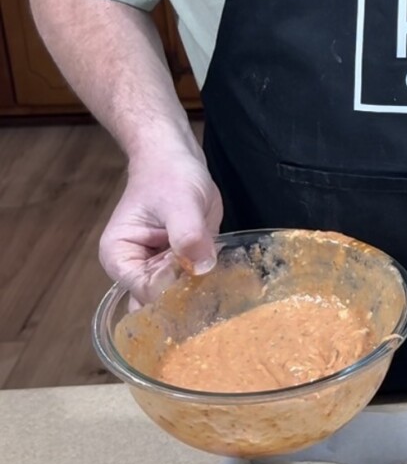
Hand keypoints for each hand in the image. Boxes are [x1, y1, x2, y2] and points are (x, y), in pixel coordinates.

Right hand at [99, 145, 222, 302]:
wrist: (176, 158)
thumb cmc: (168, 175)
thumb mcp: (180, 201)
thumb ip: (187, 234)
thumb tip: (201, 266)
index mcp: (119, 258)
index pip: (144, 291)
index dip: (173, 292)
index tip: (200, 284)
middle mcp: (136, 270)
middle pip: (159, 302)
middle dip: (185, 304)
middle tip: (215, 302)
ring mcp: (160, 270)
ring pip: (177, 299)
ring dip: (200, 299)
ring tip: (224, 296)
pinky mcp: (182, 266)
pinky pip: (194, 286)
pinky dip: (209, 287)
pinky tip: (229, 286)